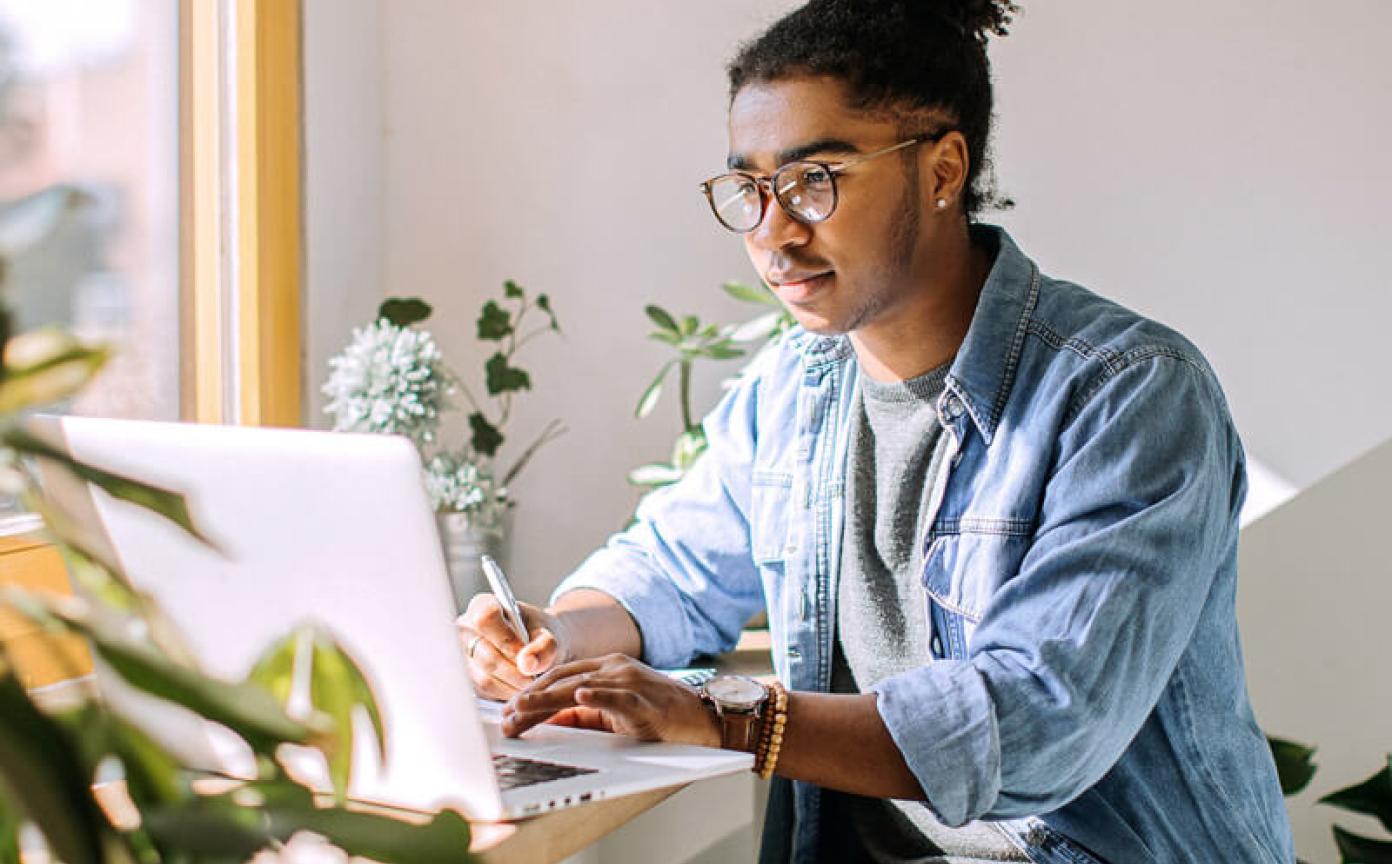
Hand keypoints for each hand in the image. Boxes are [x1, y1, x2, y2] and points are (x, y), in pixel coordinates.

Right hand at [457, 594, 570, 699]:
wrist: (536, 649)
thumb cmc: (540, 634)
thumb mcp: (549, 634)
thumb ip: (544, 646)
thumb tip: (527, 664)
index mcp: (483, 605)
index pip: (485, 618)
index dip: (507, 640)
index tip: (526, 653)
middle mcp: (466, 628)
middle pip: (485, 654)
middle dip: (514, 670)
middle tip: (534, 676)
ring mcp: (462, 654)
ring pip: (485, 677)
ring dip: (512, 684)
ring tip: (531, 682)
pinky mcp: (467, 678)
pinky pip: (486, 691)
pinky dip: (507, 693)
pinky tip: (520, 687)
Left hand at [501, 654, 720, 747]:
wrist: (702, 719)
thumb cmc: (660, 717)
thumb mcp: (614, 713)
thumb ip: (583, 715)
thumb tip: (547, 722)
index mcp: (606, 668)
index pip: (558, 677)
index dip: (531, 692)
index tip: (508, 711)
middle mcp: (615, 668)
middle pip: (561, 681)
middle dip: (529, 700)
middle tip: (505, 718)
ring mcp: (629, 680)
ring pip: (579, 687)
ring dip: (547, 701)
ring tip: (522, 709)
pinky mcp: (644, 699)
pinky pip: (617, 695)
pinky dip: (597, 695)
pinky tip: (580, 695)